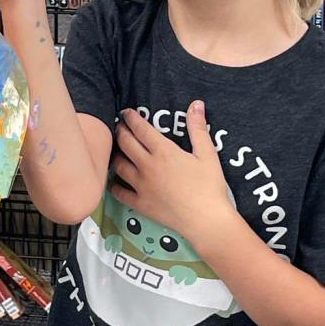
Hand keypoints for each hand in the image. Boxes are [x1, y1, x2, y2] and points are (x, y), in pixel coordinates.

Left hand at [110, 102, 234, 244]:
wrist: (205, 220)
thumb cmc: (210, 187)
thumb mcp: (208, 154)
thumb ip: (198, 128)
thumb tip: (196, 104)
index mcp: (163, 152)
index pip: (140, 129)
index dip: (131, 118)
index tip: (126, 113)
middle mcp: (147, 166)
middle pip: (125, 143)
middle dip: (120, 132)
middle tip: (119, 127)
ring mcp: (141, 186)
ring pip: (119, 165)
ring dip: (115, 155)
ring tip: (116, 150)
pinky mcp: (140, 204)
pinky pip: (120, 192)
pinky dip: (115, 184)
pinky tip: (115, 181)